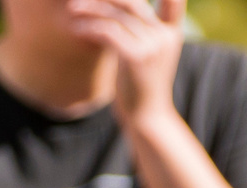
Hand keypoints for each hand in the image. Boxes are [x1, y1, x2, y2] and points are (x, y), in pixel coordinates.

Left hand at [68, 0, 185, 128]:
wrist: (147, 116)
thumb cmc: (140, 82)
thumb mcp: (145, 51)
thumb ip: (137, 28)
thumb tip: (109, 6)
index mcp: (171, 32)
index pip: (174, 0)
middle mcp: (165, 36)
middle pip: (131, 1)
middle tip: (79, 0)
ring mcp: (153, 47)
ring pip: (115, 14)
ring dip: (89, 9)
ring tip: (72, 10)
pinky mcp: (137, 58)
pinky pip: (107, 31)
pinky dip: (88, 27)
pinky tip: (76, 29)